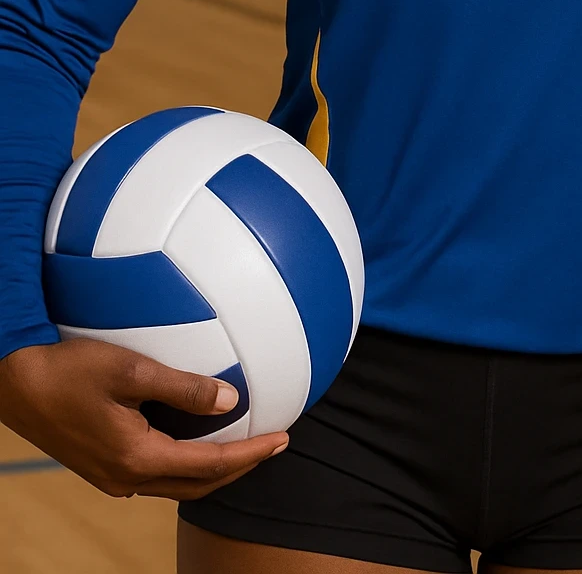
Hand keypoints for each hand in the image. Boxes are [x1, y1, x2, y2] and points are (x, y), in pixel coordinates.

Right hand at [0, 338, 287, 498]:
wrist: (15, 384)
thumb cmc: (68, 369)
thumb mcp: (131, 369)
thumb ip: (182, 386)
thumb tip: (230, 403)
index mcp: (138, 457)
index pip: (211, 465)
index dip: (252, 454)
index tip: (283, 438)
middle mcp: (127, 478)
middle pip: (199, 485)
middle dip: (240, 468)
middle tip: (273, 444)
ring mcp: (113, 477)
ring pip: (178, 484)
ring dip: (214, 469)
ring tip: (244, 444)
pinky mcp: (103, 467)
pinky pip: (158, 473)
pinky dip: (188, 463)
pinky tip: (196, 438)